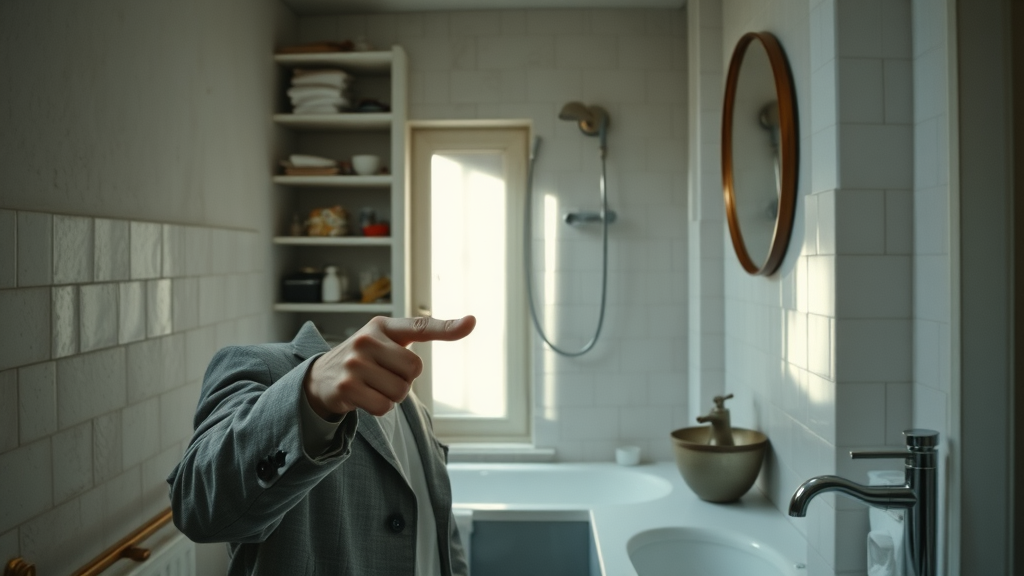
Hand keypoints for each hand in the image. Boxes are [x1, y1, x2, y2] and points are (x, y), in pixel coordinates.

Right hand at [303, 315, 475, 419]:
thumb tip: (467, 323)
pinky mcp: (347, 386)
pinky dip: (379, 408)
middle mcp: (368, 339)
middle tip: (384, 376)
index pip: (421, 326)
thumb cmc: (365, 358)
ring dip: (391, 396)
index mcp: (383, 326)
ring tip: (373, 386)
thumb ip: (420, 332)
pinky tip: (365, 397)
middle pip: (414, 370)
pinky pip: (383, 406)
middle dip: (404, 380)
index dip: (448, 327)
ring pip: (400, 391)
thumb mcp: (387, 340)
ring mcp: (355, 362)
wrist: (321, 378)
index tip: (472, 322)